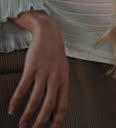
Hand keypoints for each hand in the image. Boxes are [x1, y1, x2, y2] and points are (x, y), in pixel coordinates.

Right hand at [9, 12, 68, 127]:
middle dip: (40, 122)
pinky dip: (17, 100)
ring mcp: (44, 74)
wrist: (50, 35)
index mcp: (65, 82)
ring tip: (21, 125)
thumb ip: (59, 89)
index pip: (63, 106)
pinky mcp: (32, 68)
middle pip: (49, 105)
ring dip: (27, 114)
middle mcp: (56, 79)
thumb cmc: (56, 57)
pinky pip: (23, 87)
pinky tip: (12, 109)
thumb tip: (55, 109)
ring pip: (35, 99)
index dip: (57, 120)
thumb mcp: (62, 72)